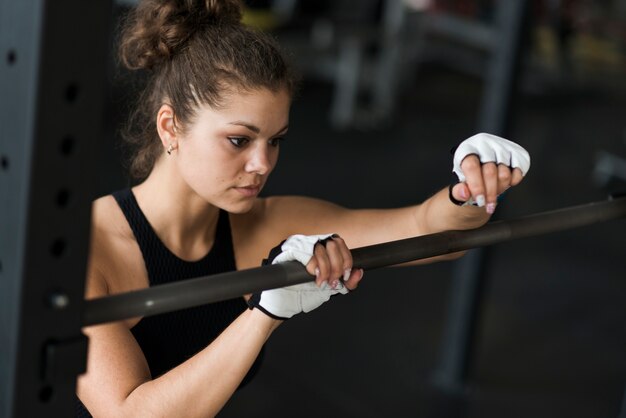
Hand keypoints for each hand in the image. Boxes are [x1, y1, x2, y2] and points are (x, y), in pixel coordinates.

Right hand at [248, 234, 363, 319]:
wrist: (281, 305)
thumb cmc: (302, 295)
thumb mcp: (330, 289)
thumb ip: (346, 282)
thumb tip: (358, 271)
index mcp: (319, 249)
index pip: (339, 243)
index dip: (346, 259)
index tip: (345, 275)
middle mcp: (308, 243)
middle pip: (333, 243)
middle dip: (337, 265)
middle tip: (333, 281)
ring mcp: (297, 245)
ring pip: (321, 247)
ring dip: (326, 268)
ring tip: (321, 281)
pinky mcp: (287, 251)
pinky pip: (307, 252)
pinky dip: (314, 266)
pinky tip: (313, 276)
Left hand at [450, 133, 529, 213]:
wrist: (482, 172)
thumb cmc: (468, 178)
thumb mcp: (459, 185)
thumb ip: (458, 191)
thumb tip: (464, 193)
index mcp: (466, 149)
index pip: (472, 166)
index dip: (476, 186)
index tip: (480, 201)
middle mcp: (483, 144)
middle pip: (490, 172)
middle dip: (489, 193)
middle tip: (487, 204)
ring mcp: (501, 146)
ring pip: (504, 173)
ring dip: (500, 188)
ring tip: (493, 190)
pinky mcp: (516, 151)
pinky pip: (519, 170)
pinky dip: (513, 181)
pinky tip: (506, 182)